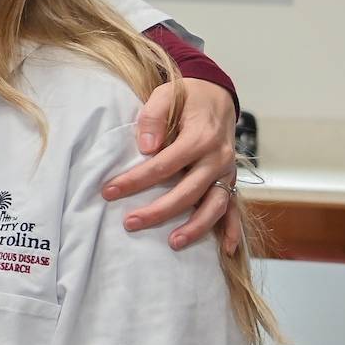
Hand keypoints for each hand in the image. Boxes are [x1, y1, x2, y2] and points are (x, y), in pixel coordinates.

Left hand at [103, 78, 241, 252]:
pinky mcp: (230, 179)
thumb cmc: (186, 97)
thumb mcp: (165, 95)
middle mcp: (218, 158)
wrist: (216, 95)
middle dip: (159, 210)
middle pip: (189, 191)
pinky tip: (224, 249)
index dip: (136, 180)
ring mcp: (227, 171)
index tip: (109, 192)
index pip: (164, 164)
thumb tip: (146, 147)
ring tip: (173, 243)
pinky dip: (232, 229)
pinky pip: (235, 207)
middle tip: (129, 223)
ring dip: (196, 227)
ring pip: (216, 205)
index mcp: (201, 137)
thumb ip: (153, 118)